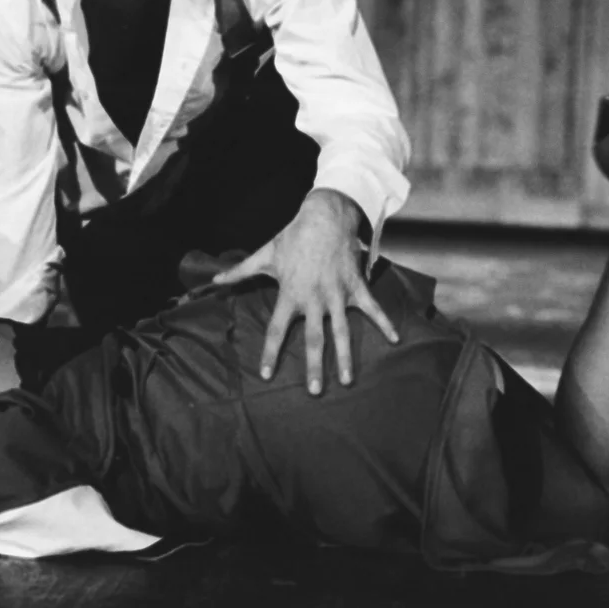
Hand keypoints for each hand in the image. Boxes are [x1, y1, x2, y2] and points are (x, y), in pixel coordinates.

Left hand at [212, 189, 398, 393]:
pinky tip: (395, 339)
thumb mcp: (265, 254)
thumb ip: (240, 271)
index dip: (271, 352)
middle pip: (314, 339)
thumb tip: (214, 280)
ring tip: (348, 380)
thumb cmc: (294, 237)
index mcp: (290, 293)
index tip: (267, 375)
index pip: (277, 329)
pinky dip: (385, 323)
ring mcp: (337, 294)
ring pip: (342, 331)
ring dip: (345, 357)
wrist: (325, 216)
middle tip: (314, 391)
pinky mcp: (356, 286)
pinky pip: (372, 308)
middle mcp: (314, 298)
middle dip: (314, 367)